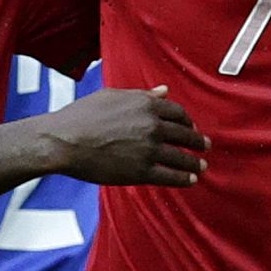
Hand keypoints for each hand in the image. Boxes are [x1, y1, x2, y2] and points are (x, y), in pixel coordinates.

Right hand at [41, 86, 208, 187]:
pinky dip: (183, 179)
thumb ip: (142, 95)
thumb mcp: (113, 96)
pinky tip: (190, 180)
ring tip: (201, 166)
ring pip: (181, 157)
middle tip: (205, 146)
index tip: (191, 127)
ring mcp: (149, 149)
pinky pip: (170, 176)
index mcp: (146, 104)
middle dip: (198, 141)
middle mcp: (152, 125)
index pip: (177, 113)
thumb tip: (164, 91)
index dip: (187, 121)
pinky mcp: (142, 171)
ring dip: (194, 163)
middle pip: (185, 134)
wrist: (64, 141)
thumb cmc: (82, 116)